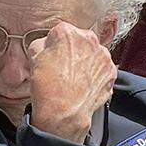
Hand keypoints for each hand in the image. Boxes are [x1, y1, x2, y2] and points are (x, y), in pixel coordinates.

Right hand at [27, 22, 116, 142]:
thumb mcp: (33, 58)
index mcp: (67, 32)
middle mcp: (89, 39)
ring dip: (85, 61)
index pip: (60, 32)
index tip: (53, 56)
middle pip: (79, 40)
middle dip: (73, 51)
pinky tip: (84, 84)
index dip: (55, 45)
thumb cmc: (47, 87)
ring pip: (92, 53)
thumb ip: (42, 43)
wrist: (63, 113)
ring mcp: (103, 55)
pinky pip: (102, 68)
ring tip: (74, 79)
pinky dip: (95, 74)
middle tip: (64, 68)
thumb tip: (50, 43)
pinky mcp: (111, 71)